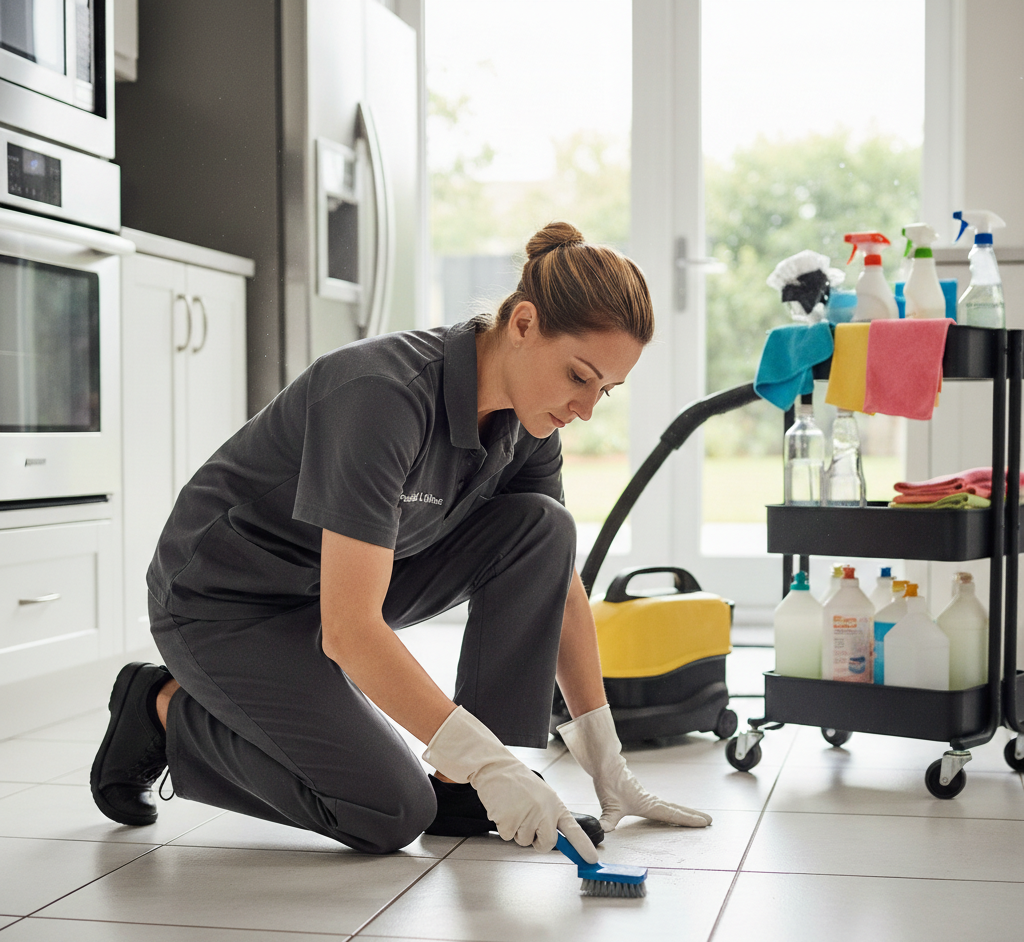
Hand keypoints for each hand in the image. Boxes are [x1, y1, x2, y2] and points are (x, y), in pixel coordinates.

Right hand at [423, 706, 598, 862]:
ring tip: (514, 808)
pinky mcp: (509, 821)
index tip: (592, 860)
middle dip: (538, 842)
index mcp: (555, 805)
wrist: (497, 769)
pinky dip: (504, 826)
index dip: (583, 847)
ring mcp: (527, 817)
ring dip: (517, 830)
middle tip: (529, 824)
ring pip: (524, 841)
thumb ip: (550, 816)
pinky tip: (504, 809)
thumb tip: (555, 840)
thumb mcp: (543, 796)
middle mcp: (544, 812)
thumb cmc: (520, 783)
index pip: (573, 830)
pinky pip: (508, 836)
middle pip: (547, 844)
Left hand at [558, 704, 712, 831]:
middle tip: (709, 820)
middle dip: (692, 816)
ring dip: (684, 811)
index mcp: (648, 804)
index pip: (672, 814)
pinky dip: (671, 808)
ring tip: (696, 817)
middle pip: (676, 809)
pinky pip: (662, 804)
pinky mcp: (641, 795)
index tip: (704, 822)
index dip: (689, 819)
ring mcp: (647, 798)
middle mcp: (651, 801)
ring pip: (670, 806)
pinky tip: (669, 811)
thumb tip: (602, 832)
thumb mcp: (609, 806)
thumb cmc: (609, 782)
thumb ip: (608, 821)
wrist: (606, 764)